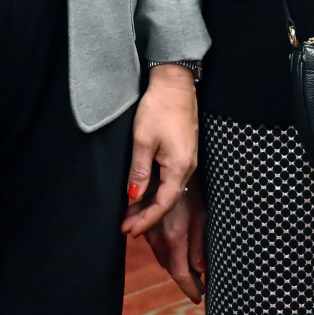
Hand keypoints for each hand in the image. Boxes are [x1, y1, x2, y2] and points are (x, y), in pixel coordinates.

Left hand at [122, 65, 197, 239]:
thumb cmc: (158, 109)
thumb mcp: (143, 140)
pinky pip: (170, 180)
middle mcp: (188, 168)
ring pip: (169, 191)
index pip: (163, 204)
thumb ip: (139, 170)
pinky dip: (156, 191)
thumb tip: (134, 197)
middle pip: (167, 201)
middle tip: (126, 228)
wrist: (175, 84)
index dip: (146, 219)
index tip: (129, 231)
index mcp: (179, 168)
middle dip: (147, 216)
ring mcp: (187, 161)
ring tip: (130, 215)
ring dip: (150, 204)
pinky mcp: (183, 153)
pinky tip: (144, 193)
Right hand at [145, 183, 206, 303]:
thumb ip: (199, 244)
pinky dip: (166, 254)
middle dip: (184, 279)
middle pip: (170, 267)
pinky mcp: (144, 224)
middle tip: (199, 288)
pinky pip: (155, 246)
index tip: (198, 299)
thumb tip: (202, 271)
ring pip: (162, 258)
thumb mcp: (200, 215)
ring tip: (191, 274)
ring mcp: (149, 232)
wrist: (164, 168)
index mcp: (175, 238)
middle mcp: (158, 239)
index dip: (189, 288)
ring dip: (174, 266)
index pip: (180, 273)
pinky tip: (176, 253)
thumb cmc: (190, 188)